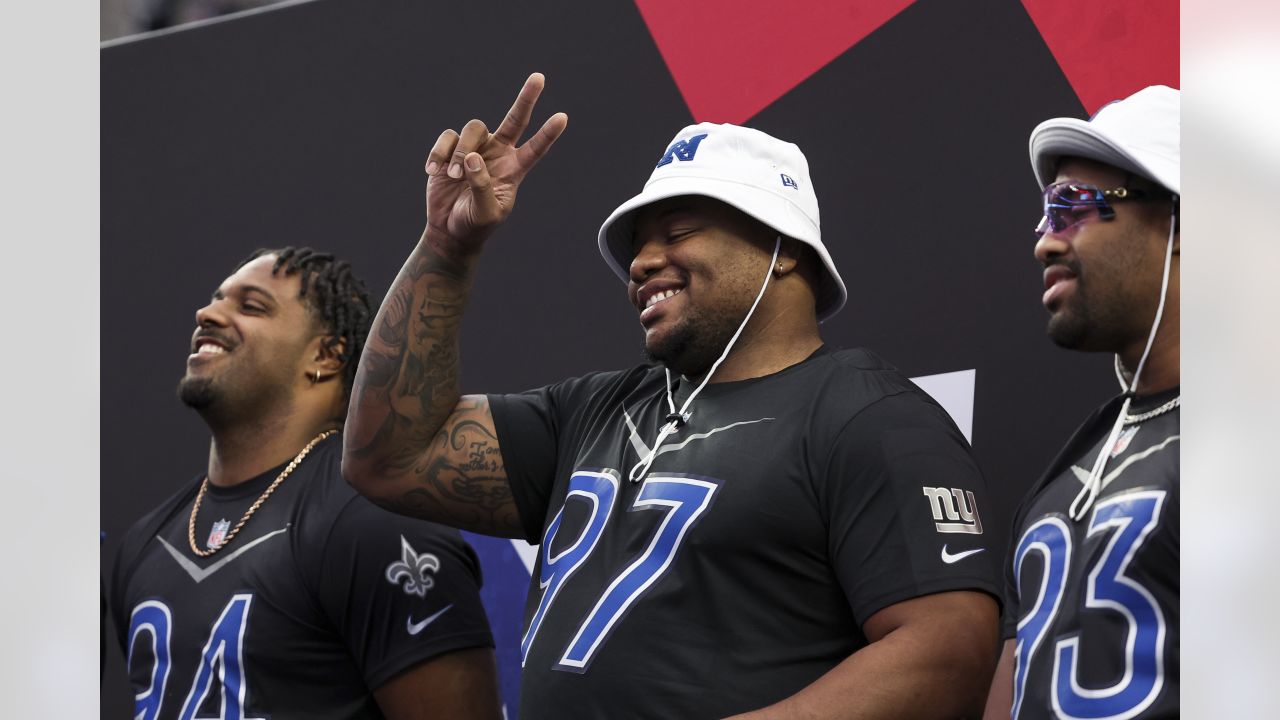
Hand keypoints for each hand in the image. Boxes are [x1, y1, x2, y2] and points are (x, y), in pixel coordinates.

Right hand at [422, 72, 567, 257]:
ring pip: (473, 129)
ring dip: (460, 152)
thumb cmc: (474, 223)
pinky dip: (439, 154)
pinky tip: (434, 172)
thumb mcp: (485, 212)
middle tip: (539, 77)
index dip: (548, 134)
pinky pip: (447, 138)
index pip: (535, 149)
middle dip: (526, 98)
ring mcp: (475, 149)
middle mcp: (498, 153)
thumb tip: (472, 158)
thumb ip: (482, 186)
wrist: (449, 229)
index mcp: (514, 169)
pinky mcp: (450, 149)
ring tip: (451, 176)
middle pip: (514, 119)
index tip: (563, 118)